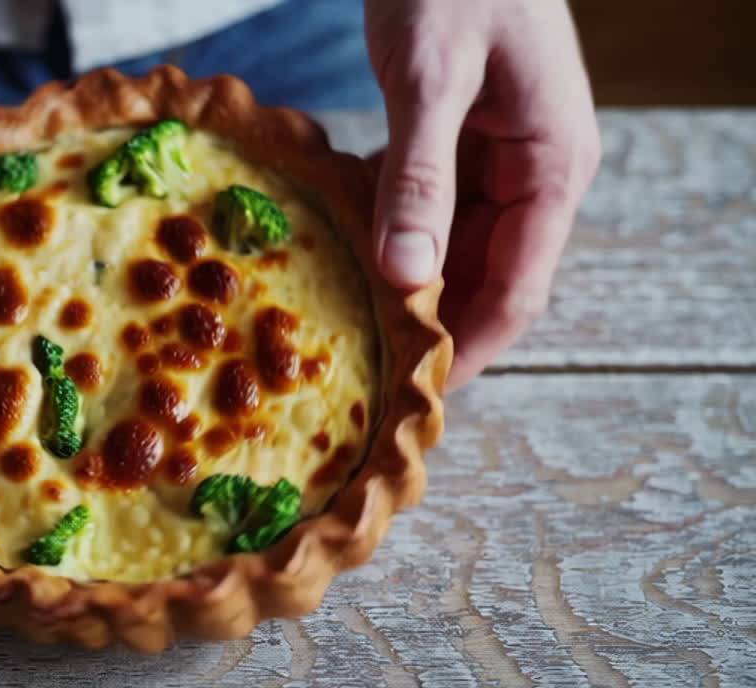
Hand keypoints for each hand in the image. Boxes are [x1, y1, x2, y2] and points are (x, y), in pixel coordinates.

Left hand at [365, 0, 601, 389]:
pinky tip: (348, 249)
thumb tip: (406, 275)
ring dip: (409, 285)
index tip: (413, 398)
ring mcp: (503, 158)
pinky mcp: (465, 140)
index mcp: (552, 166)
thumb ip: (420, 175)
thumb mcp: (432, 77)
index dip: (467, 351)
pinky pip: (433, 208)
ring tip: (351, 328)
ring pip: (457, 249)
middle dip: (433, 329)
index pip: (516, 291)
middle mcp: (537, 173)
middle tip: (369, 376)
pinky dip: (395, 232)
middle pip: (488, 280)